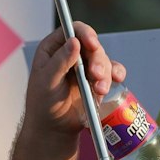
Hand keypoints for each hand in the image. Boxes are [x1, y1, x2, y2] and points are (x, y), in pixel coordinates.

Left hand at [26, 23, 125, 151]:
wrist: (53, 128)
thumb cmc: (43, 104)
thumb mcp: (46, 82)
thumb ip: (60, 62)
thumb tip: (74, 41)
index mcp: (54, 48)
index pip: (72, 31)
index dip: (85, 33)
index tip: (92, 44)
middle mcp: (72, 54)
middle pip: (92, 45)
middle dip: (97, 59)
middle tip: (96, 74)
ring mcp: (86, 67)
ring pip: (103, 59)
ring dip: (105, 72)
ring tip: (99, 89)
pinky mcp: (97, 80)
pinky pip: (112, 72)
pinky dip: (116, 75)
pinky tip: (116, 80)